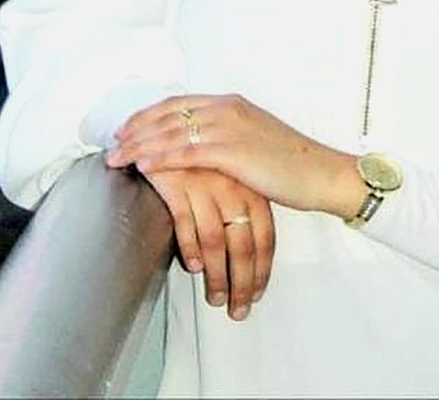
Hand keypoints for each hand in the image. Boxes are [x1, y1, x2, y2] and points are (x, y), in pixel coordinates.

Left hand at [107, 93, 365, 218]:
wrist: (320, 174)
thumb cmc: (290, 164)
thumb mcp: (253, 141)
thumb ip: (225, 137)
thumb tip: (198, 148)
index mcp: (232, 104)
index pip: (178, 103)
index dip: (148, 114)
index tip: (125, 127)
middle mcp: (228, 109)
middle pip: (169, 113)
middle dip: (135, 128)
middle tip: (111, 142)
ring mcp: (230, 128)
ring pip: (172, 131)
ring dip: (139, 144)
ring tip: (116, 156)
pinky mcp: (233, 151)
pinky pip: (187, 151)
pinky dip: (161, 156)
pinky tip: (142, 164)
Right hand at [142, 167, 274, 320]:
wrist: (174, 128)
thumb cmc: (205, 159)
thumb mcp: (232, 181)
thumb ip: (240, 211)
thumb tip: (242, 254)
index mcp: (250, 186)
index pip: (264, 236)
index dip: (262, 269)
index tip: (257, 294)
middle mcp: (233, 187)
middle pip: (243, 245)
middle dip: (241, 282)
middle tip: (237, 309)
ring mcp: (207, 185)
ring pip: (216, 241)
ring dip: (217, 276)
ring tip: (216, 299)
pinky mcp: (179, 183)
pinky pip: (186, 222)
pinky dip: (189, 248)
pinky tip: (192, 267)